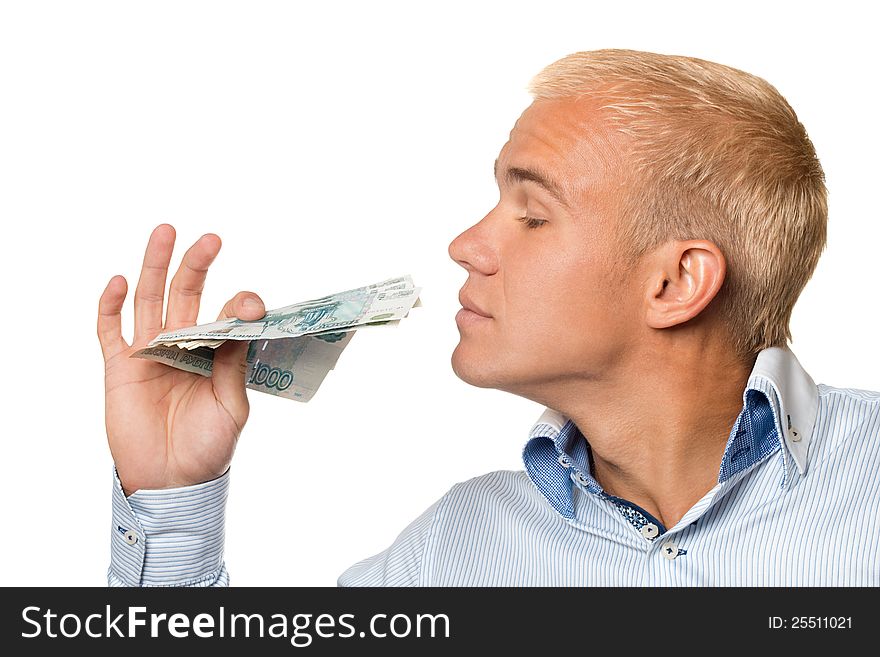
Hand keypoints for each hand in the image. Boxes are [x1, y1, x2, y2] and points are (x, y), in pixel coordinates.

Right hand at [97, 224, 265, 494]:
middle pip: (186, 295)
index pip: (225, 317)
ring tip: (165, 232)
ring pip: (149, 300)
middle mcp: (183, 346)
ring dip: (154, 266)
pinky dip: (111, 304)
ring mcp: (150, 353)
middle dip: (196, 265)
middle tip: (211, 238)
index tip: (252, 303)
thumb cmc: (208, 447)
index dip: (238, 305)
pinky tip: (121, 280)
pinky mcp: (120, 366)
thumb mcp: (231, 405)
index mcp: (215, 354)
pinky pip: (109, 329)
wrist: (172, 481)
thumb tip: (246, 319)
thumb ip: (235, 363)